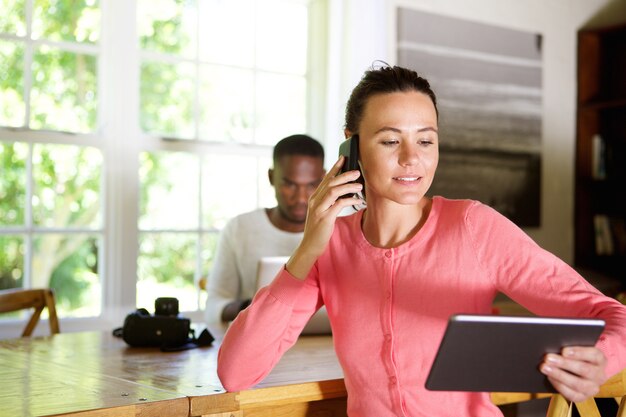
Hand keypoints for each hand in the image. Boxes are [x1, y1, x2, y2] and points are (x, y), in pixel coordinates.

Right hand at [286, 156, 362, 278]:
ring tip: (359, 186)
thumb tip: (344, 191)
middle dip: (344, 175)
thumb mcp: (323, 212)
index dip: (334, 168)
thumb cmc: (319, 229)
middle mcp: (315, 201)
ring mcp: (318, 209)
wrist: (310, 245)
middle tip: (357, 171)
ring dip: (347, 186)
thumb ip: (330, 201)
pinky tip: (356, 200)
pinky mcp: (324, 218)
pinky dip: (348, 200)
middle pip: (330, 182)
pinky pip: (338, 205)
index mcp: (314, 198)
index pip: (325, 179)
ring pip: (333, 191)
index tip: (343, 158)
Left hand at [540, 346, 607, 401]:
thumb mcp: (576, 351)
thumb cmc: (575, 358)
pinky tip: (549, 377)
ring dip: (559, 375)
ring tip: (545, 367)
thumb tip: (554, 345)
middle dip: (564, 364)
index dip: (578, 352)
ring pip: (578, 384)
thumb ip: (569, 349)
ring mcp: (592, 388)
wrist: (578, 374)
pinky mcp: (583, 397)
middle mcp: (599, 375)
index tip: (563, 351)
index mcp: (599, 360)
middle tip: (548, 358)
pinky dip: (559, 385)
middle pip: (584, 370)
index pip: (594, 355)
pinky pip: (571, 394)